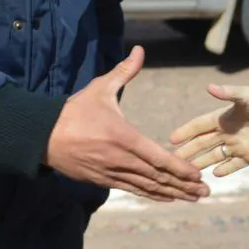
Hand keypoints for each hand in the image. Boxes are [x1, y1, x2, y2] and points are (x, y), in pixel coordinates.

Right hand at [45, 45, 208, 202]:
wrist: (43, 136)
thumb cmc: (74, 111)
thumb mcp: (100, 88)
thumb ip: (124, 72)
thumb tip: (139, 50)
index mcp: (124, 137)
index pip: (159, 158)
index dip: (180, 169)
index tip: (198, 175)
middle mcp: (120, 159)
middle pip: (158, 177)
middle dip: (183, 186)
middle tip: (205, 192)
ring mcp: (111, 173)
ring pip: (147, 187)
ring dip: (172, 194)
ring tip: (192, 199)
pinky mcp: (103, 181)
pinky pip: (133, 190)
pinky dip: (152, 195)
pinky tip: (166, 198)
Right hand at [169, 84, 248, 176]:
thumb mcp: (248, 96)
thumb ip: (228, 94)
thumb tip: (209, 87)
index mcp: (224, 117)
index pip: (200, 126)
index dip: (186, 131)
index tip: (171, 139)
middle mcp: (228, 132)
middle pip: (203, 143)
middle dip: (188, 151)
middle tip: (172, 159)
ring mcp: (238, 145)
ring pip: (215, 156)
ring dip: (202, 162)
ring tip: (187, 171)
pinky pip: (233, 166)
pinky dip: (224, 170)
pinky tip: (213, 176)